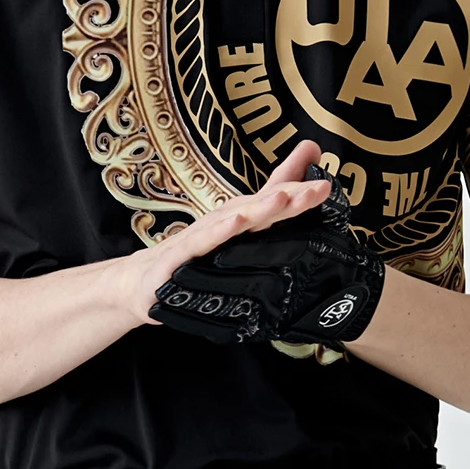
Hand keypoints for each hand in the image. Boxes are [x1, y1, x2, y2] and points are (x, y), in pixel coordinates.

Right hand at [147, 160, 385, 352]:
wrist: (141, 284)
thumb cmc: (193, 257)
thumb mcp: (232, 237)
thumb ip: (268, 210)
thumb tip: (297, 191)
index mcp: (237, 220)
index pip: (273, 202)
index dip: (301, 191)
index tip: (328, 184)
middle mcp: (221, 223)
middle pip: (260, 207)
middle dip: (290, 196)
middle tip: (320, 187)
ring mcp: (199, 239)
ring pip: (234, 221)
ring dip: (259, 208)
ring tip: (285, 198)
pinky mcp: (178, 259)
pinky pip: (200, 244)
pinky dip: (217, 232)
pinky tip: (234, 222)